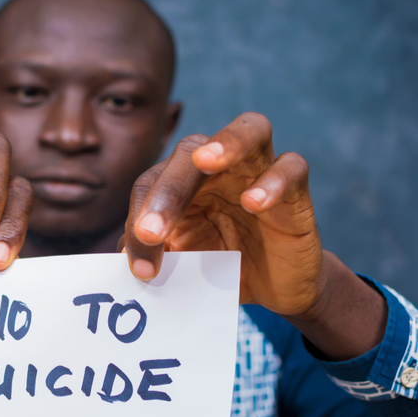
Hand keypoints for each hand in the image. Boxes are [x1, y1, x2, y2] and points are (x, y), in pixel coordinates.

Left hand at [124, 112, 320, 315]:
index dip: (139, 220)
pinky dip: (275, 180)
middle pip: (189, 153)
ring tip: (206, 161)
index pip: (150, 183)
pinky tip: (254, 202)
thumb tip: (121, 254)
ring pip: (251, 130)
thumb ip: (154, 252)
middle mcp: (219, 166)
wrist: (272, 287)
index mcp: (181, 180)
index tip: (139, 266)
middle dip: (166, 192)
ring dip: (228, 142)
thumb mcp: (181, 262)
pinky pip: (293, 168)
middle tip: (151, 232)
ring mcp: (260, 171)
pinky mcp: (296, 192)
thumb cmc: (219, 265)